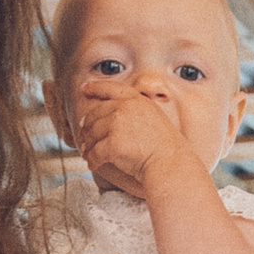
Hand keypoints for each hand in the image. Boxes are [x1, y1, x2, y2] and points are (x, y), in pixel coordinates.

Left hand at [69, 88, 197, 199]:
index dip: (95, 88)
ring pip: (92, 134)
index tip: (84, 89)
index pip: (111, 88)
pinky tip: (93, 164)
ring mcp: (118, 125)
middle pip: (96, 114)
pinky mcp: (113, 144)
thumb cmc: (166, 147)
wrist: (170, 163)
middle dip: (87, 127)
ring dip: (88, 145)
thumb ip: (135, 112)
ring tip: (87, 153)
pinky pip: (95, 152)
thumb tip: (112, 118)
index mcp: (136, 100)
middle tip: (83, 137)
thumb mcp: (154, 118)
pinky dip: (92, 160)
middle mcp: (125, 108)